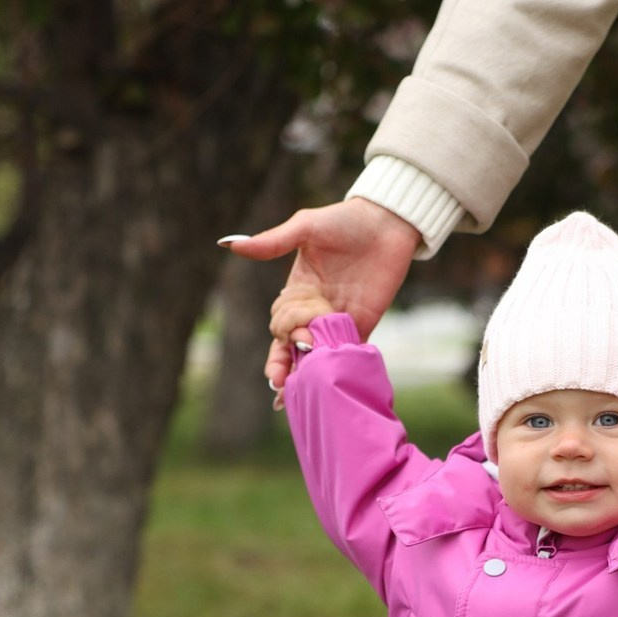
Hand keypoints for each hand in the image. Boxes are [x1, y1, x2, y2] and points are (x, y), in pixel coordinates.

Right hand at [218, 197, 421, 389]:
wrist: (387, 223)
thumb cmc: (345, 220)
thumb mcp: (305, 228)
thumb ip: (272, 242)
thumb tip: (230, 244)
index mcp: (296, 290)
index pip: (280, 324)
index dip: (281, 336)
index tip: (291, 338)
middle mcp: (314, 309)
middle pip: (292, 347)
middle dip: (284, 365)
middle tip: (281, 382)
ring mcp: (338, 319)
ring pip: (317, 355)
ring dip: (306, 375)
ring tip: (297, 396)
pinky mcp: (363, 324)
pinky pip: (347, 353)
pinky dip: (337, 370)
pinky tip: (329, 388)